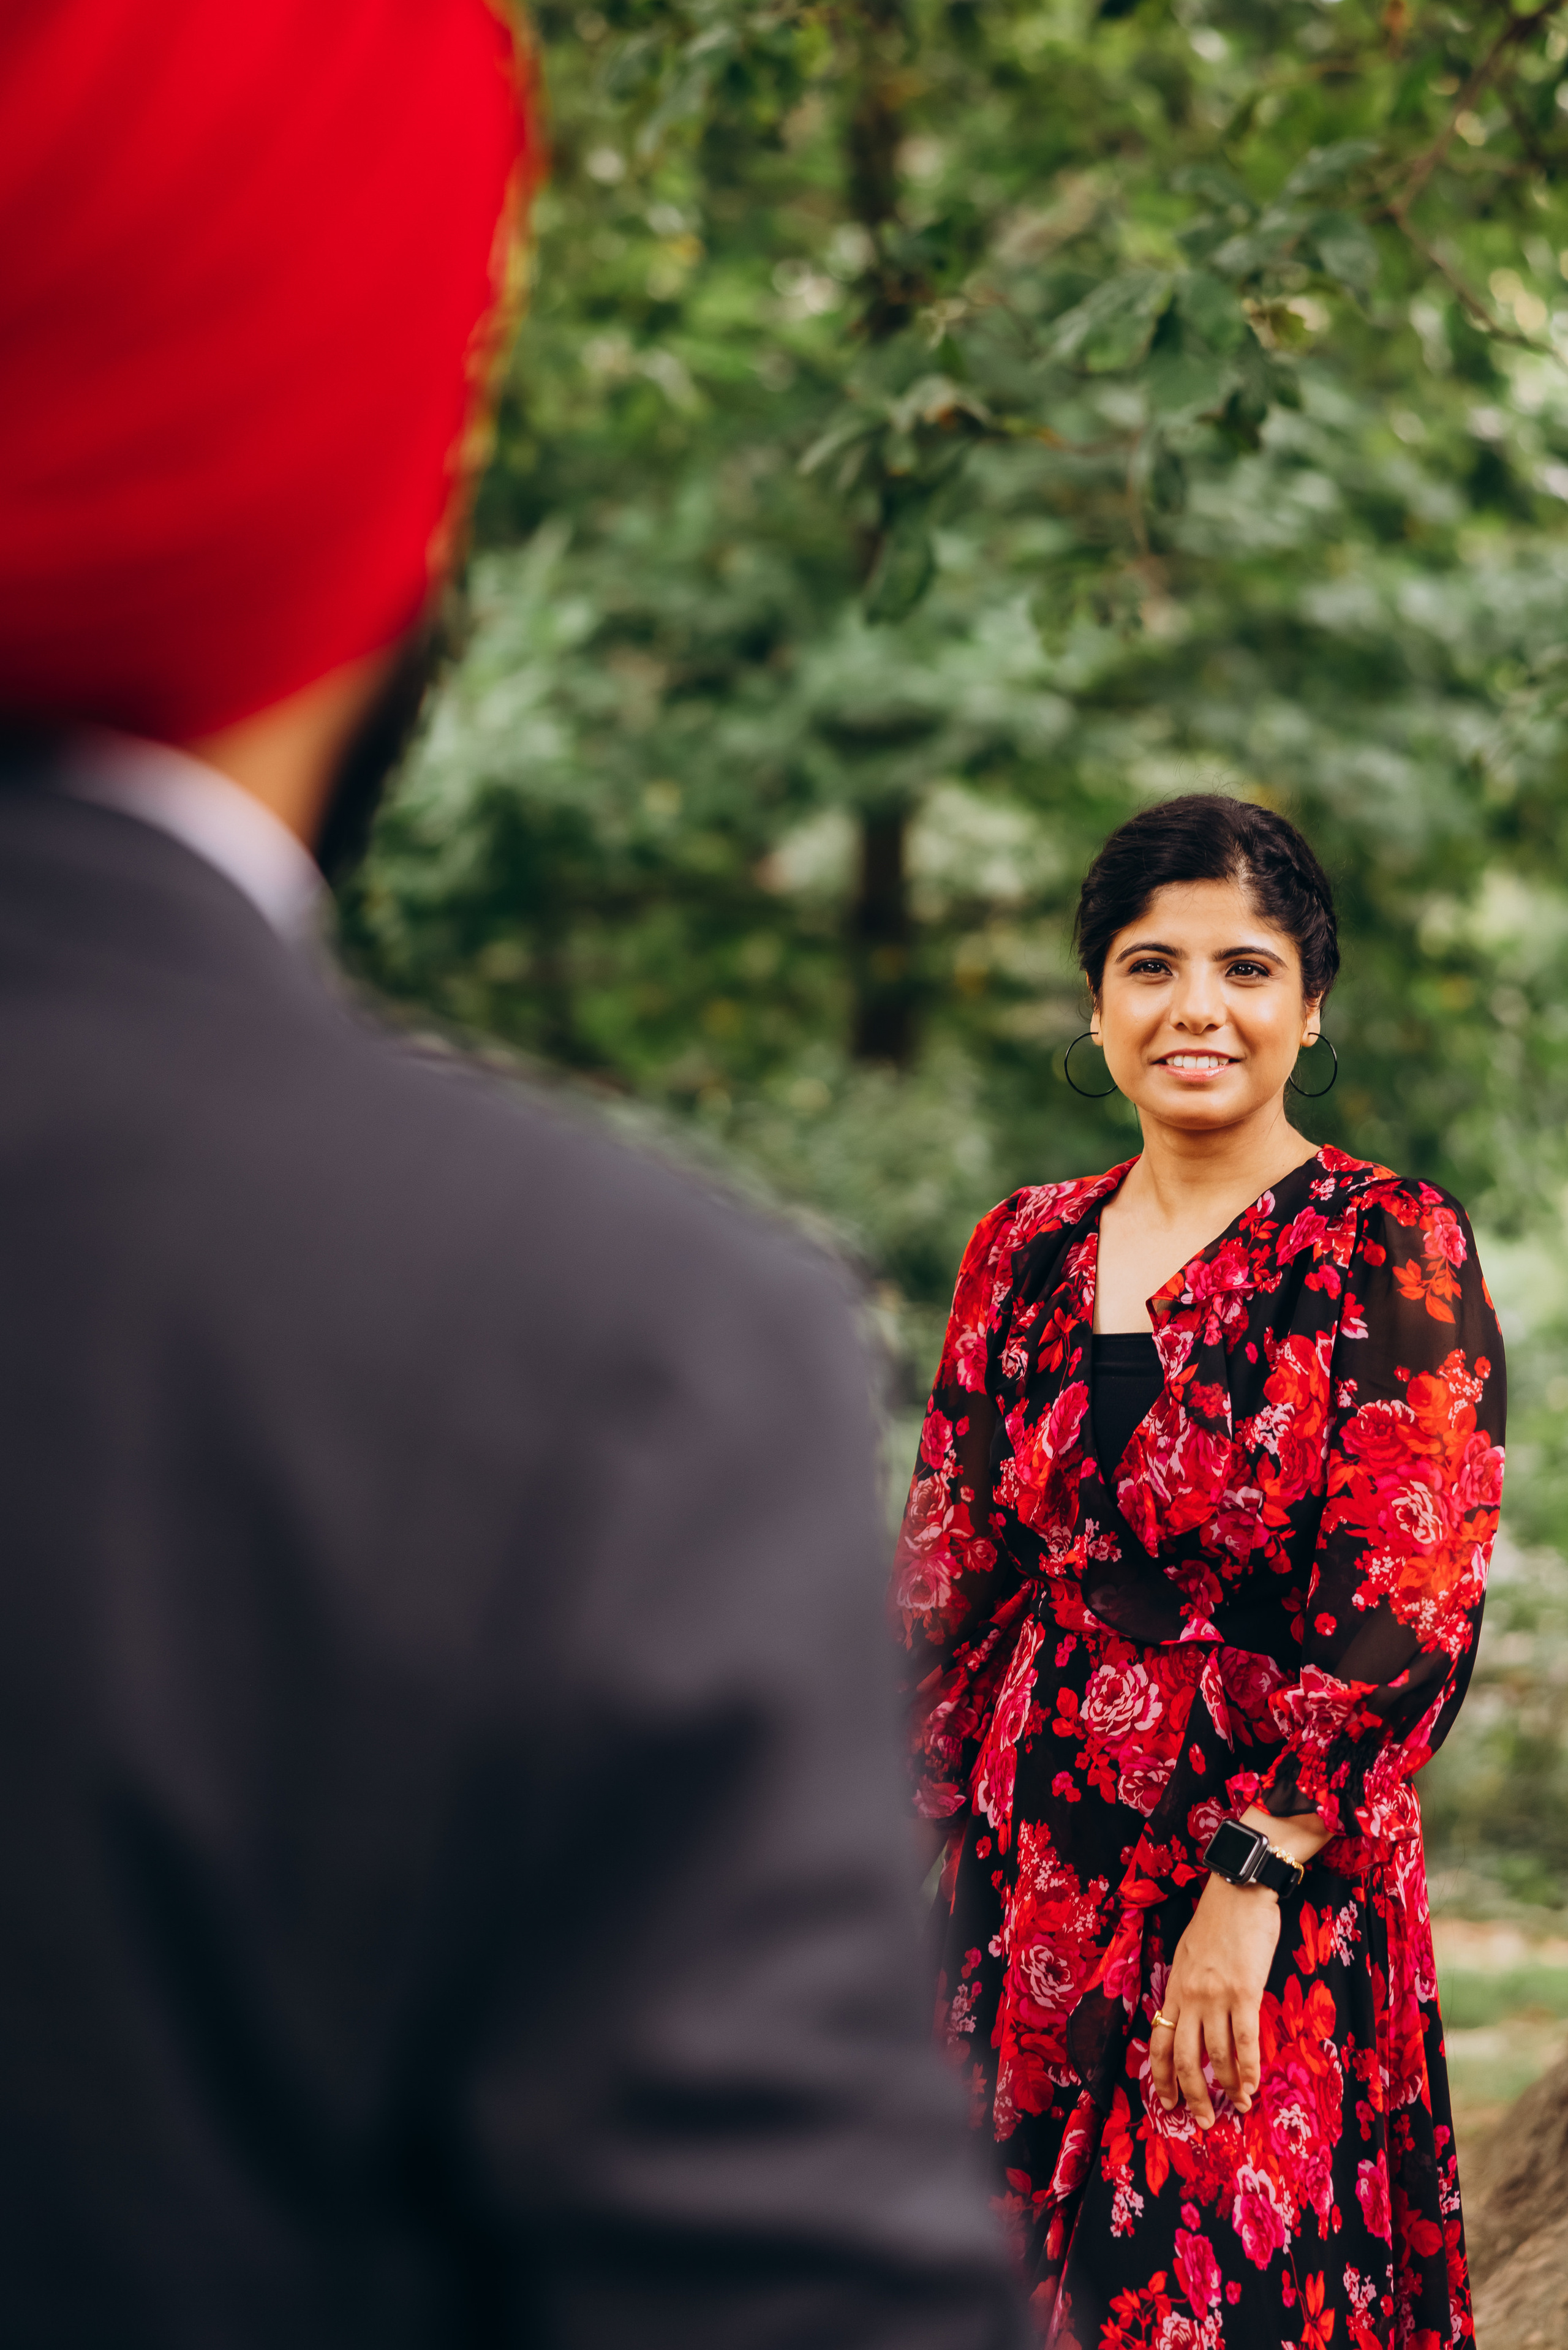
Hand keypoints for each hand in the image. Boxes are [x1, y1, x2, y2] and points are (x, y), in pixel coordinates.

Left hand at [1150, 1805, 1327, 2129]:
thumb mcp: (1190, 1953)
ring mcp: (1216, 1995)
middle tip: (1203, 2120)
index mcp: (1174, 1985)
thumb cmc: (1218, 1919)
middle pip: (1184, 2057)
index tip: (1166, 2101)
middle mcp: (1189, 1995)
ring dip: (1226, 2088)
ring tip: (1236, 2107)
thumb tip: (1191, 2015)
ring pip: (1216, 2056)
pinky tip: (1251, 2087)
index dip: (1161, 2076)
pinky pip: (1244, 2041)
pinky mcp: (1245, 1991)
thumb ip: (1188, 1985)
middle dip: (1191, 2094)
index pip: (1159, 2040)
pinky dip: (1248, 2070)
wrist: (1239, 1888)